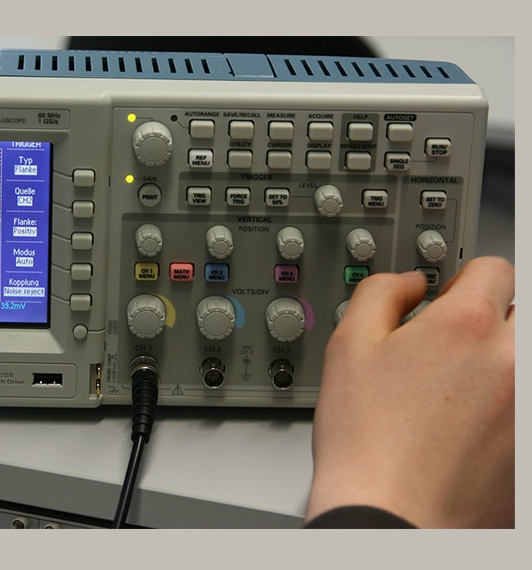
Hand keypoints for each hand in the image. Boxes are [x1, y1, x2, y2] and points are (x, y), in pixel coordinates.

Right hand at [306, 256, 514, 527]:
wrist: (391, 516)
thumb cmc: (366, 442)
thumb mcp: (347, 345)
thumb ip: (380, 293)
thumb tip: (408, 284)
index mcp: (467, 325)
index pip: (494, 268)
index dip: (464, 280)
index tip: (448, 300)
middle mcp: (513, 360)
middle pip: (522, 311)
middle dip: (492, 318)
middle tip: (453, 345)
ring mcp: (528, 405)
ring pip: (523, 360)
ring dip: (502, 361)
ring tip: (458, 391)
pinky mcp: (529, 446)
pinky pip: (522, 404)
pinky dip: (504, 406)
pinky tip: (466, 428)